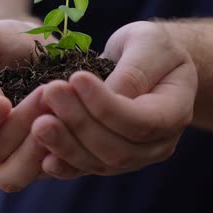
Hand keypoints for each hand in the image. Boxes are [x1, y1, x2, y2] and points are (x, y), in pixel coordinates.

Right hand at [0, 19, 51, 186]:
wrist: (34, 48)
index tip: (1, 101)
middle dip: (18, 125)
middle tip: (45, 93)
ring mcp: (11, 156)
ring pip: (16, 174)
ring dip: (38, 145)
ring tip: (59, 111)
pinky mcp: (42, 158)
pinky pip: (49, 170)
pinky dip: (62, 151)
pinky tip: (74, 124)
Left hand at [29, 21, 197, 179]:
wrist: (145, 63)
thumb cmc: (150, 47)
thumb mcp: (148, 43)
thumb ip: (134, 69)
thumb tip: (110, 95)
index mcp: (175, 112)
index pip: (141, 122)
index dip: (106, 105)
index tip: (76, 77)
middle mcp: (157, 144)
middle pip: (117, 149)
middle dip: (79, 123)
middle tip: (50, 93)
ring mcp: (132, 158)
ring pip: (98, 163)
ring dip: (65, 144)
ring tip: (38, 122)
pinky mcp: (105, 160)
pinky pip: (83, 169)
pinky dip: (62, 164)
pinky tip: (40, 156)